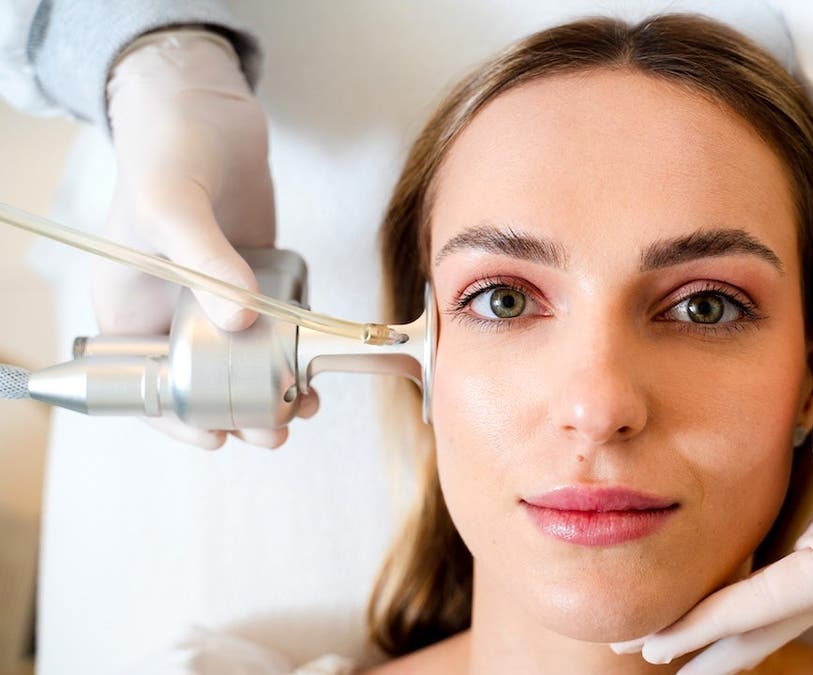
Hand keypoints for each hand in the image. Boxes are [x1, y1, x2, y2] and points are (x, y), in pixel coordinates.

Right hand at [97, 29, 312, 448]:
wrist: (205, 106)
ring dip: (274, 389)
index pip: (145, 387)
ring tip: (305, 405)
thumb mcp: (173, 206)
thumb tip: (241, 320)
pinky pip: (276, 327)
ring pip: (246, 364)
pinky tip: (318, 364)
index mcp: (130, 308)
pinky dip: (294, 349)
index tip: (218, 440)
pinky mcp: (257, 278)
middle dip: (241, 414)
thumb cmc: (167, 150)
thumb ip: (204, 261)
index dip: (179, 420)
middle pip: (204, 385)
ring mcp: (218, 298)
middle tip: (278, 428)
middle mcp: (173, 312)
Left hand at [611, 240, 812, 672]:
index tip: (655, 644)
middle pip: (773, 619)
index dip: (709, 626)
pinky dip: (747, 590)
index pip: (769, 602)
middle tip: (648, 654)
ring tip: (677, 640)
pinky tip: (721, 591)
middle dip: (712, 644)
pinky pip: (782, 569)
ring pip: (776, 601)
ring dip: (727, 625)